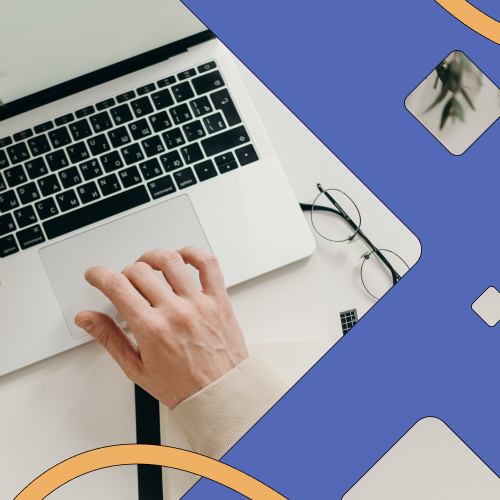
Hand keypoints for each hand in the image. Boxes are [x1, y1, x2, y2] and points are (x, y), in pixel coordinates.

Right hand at [74, 247, 248, 408]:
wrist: (220, 394)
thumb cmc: (182, 386)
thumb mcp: (136, 368)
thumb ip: (109, 338)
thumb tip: (87, 319)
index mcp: (152, 329)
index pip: (117, 287)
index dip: (99, 275)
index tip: (96, 275)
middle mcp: (175, 312)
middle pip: (140, 271)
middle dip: (124, 272)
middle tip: (125, 283)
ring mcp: (199, 303)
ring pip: (171, 261)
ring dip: (152, 257)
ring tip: (149, 266)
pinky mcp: (219, 300)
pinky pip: (208, 265)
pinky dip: (194, 253)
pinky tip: (182, 258)